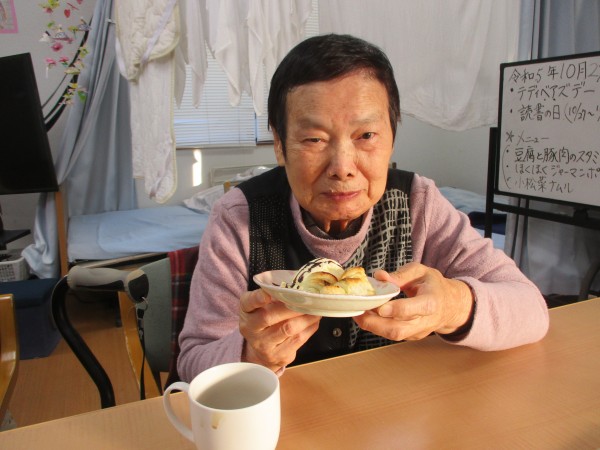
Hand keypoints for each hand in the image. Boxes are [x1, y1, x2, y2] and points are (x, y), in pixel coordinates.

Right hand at [239, 289, 320, 372]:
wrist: (261, 349)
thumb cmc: (263, 319)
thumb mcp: (259, 305)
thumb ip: (271, 295)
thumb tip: (296, 288)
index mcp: (246, 311)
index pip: (248, 303)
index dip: (257, 298)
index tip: (267, 294)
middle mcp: (251, 329)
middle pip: (270, 317)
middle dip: (291, 307)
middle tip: (307, 299)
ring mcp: (264, 345)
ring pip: (288, 329)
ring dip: (306, 317)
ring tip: (316, 309)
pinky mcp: (278, 356)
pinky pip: (298, 340)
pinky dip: (310, 328)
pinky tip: (314, 321)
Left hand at [353, 262, 473, 340]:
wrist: (450, 305)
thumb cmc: (433, 285)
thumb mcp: (421, 271)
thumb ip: (401, 274)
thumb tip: (379, 276)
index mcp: (431, 302)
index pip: (413, 310)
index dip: (396, 310)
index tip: (380, 307)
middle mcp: (425, 321)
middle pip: (398, 329)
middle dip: (375, 323)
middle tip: (358, 310)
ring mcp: (417, 332)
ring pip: (393, 335)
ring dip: (372, 326)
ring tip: (358, 312)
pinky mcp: (411, 336)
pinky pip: (392, 334)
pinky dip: (377, 327)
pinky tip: (368, 315)